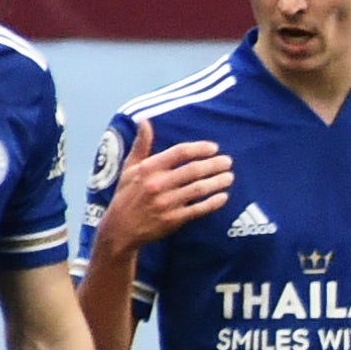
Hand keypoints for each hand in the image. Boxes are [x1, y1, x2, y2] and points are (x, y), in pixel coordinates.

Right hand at [93, 120, 231, 260]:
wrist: (120, 228)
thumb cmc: (126, 194)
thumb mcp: (129, 167)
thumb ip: (141, 144)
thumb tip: (144, 121)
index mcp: (148, 169)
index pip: (179, 153)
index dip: (199, 148)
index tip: (214, 148)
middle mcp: (157, 184)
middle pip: (193, 170)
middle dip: (214, 164)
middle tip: (228, 161)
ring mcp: (166, 203)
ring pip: (198, 189)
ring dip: (217, 182)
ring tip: (229, 177)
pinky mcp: (173, 219)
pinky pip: (198, 209)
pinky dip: (213, 203)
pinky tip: (223, 197)